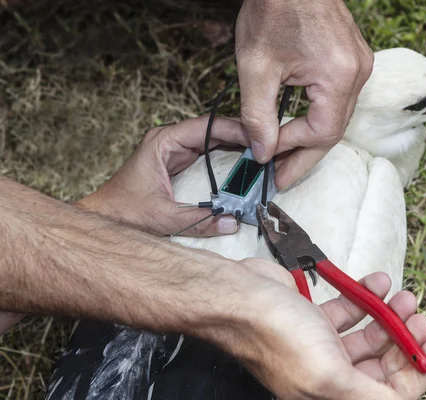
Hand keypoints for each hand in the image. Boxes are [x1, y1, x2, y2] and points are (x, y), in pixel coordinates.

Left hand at [77, 116, 250, 236]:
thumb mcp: (164, 218)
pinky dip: (226, 153)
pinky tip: (244, 159)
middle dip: (240, 135)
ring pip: (212, 138)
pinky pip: (208, 150)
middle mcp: (169, 140)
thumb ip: (199, 220)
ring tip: (262, 148)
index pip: (205, 127)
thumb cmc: (123, 212)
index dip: (233, 130)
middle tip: (267, 143)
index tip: (256, 137)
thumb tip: (232, 222)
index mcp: (162, 142)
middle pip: (212, 129)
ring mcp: (173, 149)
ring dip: (235, 143)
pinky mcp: (177, 160)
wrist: (104, 217)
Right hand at [201, 259, 425, 399]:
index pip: (389, 395)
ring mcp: (320, 346)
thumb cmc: (275, 335)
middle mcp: (327, 376)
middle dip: (407, 341)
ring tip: (405, 297)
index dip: (419, 373)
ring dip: (391, 316)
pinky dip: (366, 297)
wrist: (237, 295)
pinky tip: (377, 282)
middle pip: (382, 367)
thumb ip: (369, 396)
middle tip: (422, 318)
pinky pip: (349, 311)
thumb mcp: (328, 375)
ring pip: (368, 337)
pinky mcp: (312, 319)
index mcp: (330, 396)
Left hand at [235, 0, 373, 188]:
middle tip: (282, 176)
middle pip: (334, 130)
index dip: (294, 151)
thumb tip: (263, 152)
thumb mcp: (256, 67)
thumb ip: (257, 115)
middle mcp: (357, 73)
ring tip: (286, 157)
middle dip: (305, 155)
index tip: (269, 162)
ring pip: (337, 117)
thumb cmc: (273, 9)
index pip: (323, 132)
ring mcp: (358, 65)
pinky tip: (298, 127)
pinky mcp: (352, 59)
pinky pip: (338, 99)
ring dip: (311, 139)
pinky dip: (317, 117)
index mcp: (339, 75)